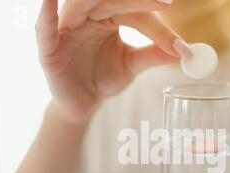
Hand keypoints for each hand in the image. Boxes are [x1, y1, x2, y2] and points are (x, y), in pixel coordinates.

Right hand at [36, 0, 191, 122]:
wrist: (83, 105)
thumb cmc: (104, 78)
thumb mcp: (132, 65)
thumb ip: (153, 55)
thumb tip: (185, 51)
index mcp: (107, 17)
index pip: (134, 13)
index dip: (157, 26)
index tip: (179, 43)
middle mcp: (86, 17)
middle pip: (110, 0)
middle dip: (137, 0)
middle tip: (164, 1)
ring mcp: (66, 29)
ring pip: (81, 5)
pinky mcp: (49, 49)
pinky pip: (44, 28)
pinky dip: (46, 12)